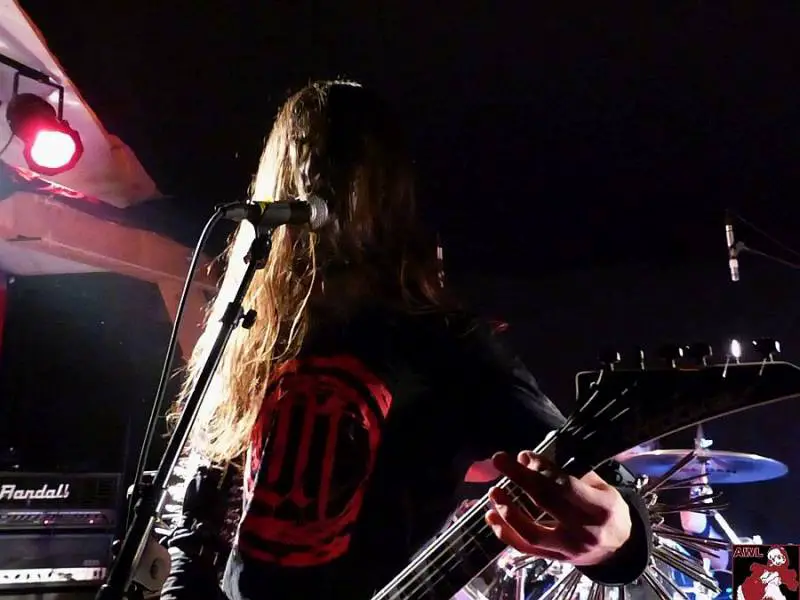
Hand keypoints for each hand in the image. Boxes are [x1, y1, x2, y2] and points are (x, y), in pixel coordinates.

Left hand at [485, 451, 631, 566]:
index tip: (524, 455)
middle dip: (520, 478)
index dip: (542, 469)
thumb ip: (572, 474)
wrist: (621, 550)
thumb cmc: (609, 510)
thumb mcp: (602, 488)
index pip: (565, 486)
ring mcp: (568, 549)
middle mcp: (584, 531)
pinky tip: (491, 516)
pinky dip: (504, 533)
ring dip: (508, 511)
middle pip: (545, 503)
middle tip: (499, 460)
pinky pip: (524, 549)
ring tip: (494, 491)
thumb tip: (532, 460)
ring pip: (531, 534)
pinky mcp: (554, 560)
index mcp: (600, 508)